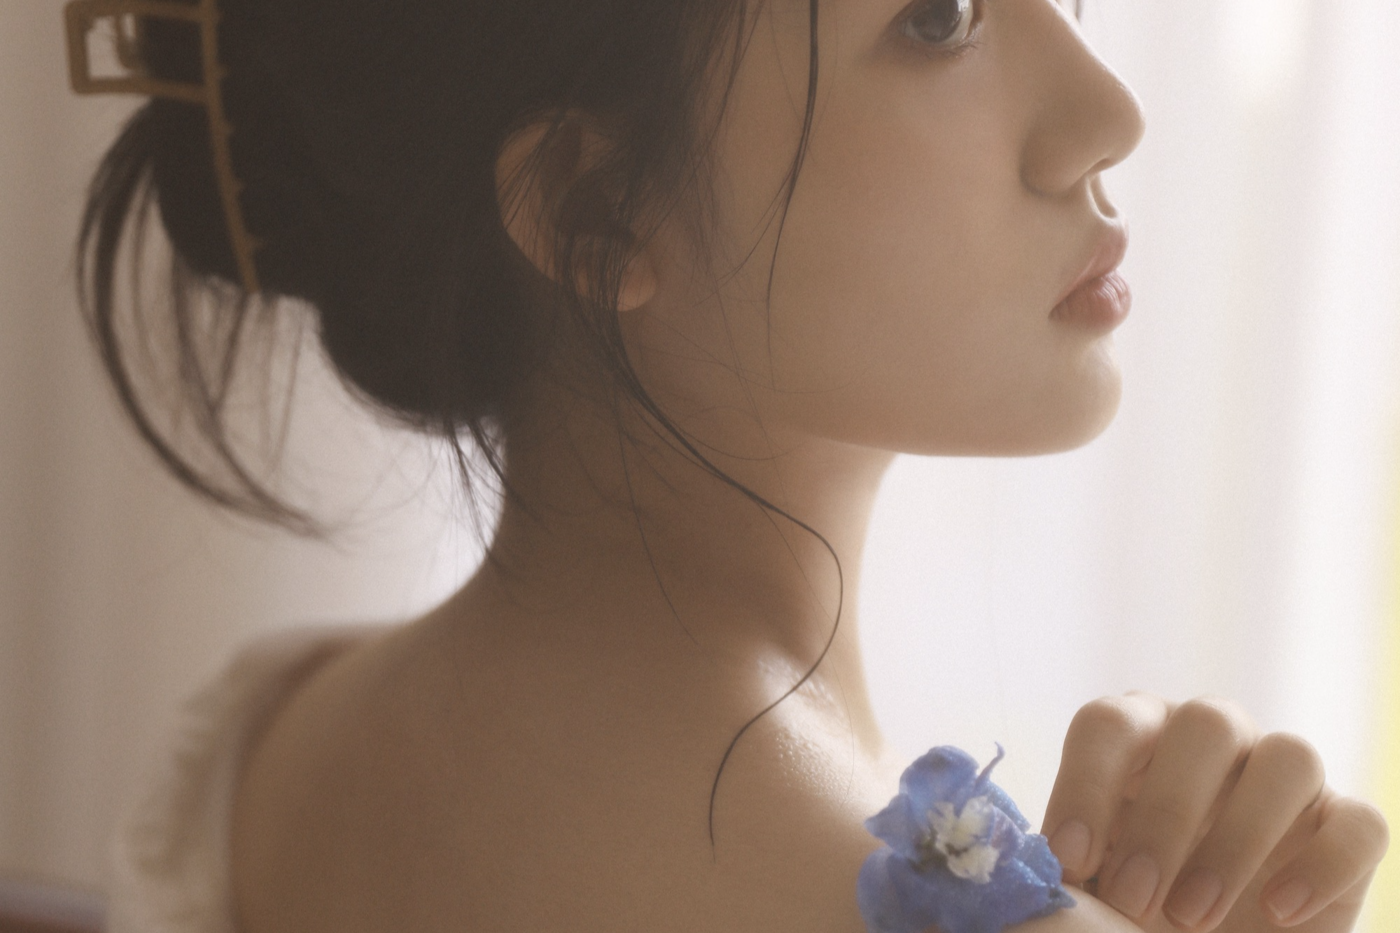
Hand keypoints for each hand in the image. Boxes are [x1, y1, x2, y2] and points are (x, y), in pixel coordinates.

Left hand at [1040, 694, 1388, 932]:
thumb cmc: (1131, 897)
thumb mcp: (1089, 874)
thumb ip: (1063, 856)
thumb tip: (1020, 864)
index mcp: (1137, 735)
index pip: (1109, 721)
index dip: (1085, 782)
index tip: (1070, 859)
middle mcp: (1211, 736)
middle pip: (1205, 724)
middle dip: (1165, 814)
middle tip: (1133, 899)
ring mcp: (1284, 774)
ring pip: (1289, 757)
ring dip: (1238, 837)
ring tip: (1191, 917)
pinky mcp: (1344, 825)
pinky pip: (1358, 821)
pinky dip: (1322, 865)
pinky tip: (1277, 912)